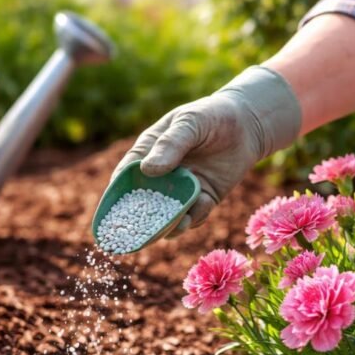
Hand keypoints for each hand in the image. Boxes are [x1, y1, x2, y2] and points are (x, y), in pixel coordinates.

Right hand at [112, 66, 301, 235]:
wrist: (247, 123)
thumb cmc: (211, 115)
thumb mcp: (189, 123)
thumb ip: (171, 145)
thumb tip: (148, 171)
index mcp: (147, 154)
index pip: (125, 179)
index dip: (114, 199)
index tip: (106, 219)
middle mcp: (161, 176)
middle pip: (143, 204)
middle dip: (138, 223)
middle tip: (134, 239)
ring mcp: (182, 190)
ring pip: (169, 215)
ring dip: (168, 225)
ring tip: (172, 227)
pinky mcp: (204, 199)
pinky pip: (195, 214)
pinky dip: (195, 216)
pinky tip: (198, 208)